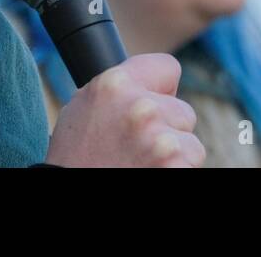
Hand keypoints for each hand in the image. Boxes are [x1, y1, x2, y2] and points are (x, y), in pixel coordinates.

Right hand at [44, 53, 204, 166]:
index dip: (162, 88)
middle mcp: (142, 108)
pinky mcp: (175, 167)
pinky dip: (176, 170)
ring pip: (190, 142)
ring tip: (141, 163)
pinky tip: (149, 172)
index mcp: (115, 84)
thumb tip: (145, 82)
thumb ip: (117, 90)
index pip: (169, 66)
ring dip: (173, 154)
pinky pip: (191, 164)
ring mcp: (161, 141)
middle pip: (182, 110)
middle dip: (167, 128)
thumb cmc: (74, 157)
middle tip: (138, 146)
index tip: (155, 101)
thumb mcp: (84, 107)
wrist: (70, 193)